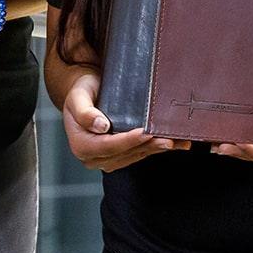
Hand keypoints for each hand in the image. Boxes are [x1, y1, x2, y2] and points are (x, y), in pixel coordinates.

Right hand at [59, 70, 181, 170]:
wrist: (84, 94)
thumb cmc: (80, 93)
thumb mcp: (78, 97)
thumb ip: (85, 112)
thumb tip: (101, 126)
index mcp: (81, 146)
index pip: (108, 146)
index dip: (128, 141)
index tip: (144, 133)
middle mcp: (93, 157)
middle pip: (124, 154)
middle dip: (147, 146)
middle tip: (167, 140)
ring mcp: (107, 159)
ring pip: (135, 156)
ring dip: (155, 149)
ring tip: (174, 142)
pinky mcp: (119, 156)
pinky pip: (138, 154)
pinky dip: (155, 148)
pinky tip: (173, 145)